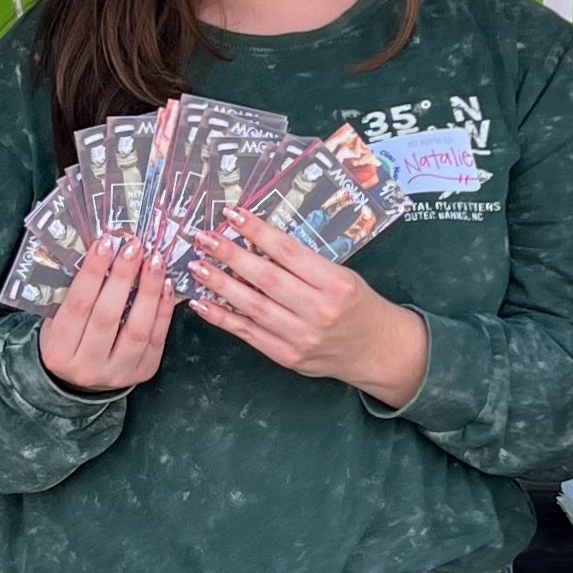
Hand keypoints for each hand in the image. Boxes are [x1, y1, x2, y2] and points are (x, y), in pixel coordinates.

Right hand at [38, 237, 174, 392]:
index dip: (92, 272)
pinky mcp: (143, 373)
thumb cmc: (69, 339)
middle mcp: (86, 368)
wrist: (83, 377)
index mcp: (58, 352)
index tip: (105, 242)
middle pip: (107, 317)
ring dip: (148, 291)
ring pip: (136, 330)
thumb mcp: (59, 317)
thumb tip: (103, 249)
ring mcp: (116, 374)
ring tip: (154, 262)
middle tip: (134, 247)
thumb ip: (75, 291)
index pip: (77, 306)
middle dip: (122, 277)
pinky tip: (166, 285)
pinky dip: (163, 309)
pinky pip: (156, 338)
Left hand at [186, 208, 424, 402]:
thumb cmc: (357, 305)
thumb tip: (256, 242)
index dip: (258, 232)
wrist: (375, 351)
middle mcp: (318, 312)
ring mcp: (301, 338)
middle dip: (230, 256)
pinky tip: (202, 303)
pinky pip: (248, 334)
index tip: (233, 214)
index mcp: (335, 284)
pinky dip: (222, 318)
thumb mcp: (342, 275)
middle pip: (266, 279)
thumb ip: (304, 264)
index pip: (289, 253)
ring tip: (197, 265)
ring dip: (220, 285)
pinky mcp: (287, 357)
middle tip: (204, 238)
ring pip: (252, 307)